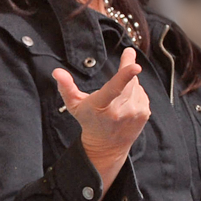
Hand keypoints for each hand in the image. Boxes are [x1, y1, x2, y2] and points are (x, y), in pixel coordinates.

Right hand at [52, 48, 150, 163]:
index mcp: (101, 105)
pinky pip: (142, 92)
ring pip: (136, 84)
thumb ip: (66, 87)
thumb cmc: (89, 120)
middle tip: (127, 54)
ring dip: (129, 82)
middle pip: (129, 80)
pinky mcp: (144, 114)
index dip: (125, 75)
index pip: (114, 88)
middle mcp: (120, 111)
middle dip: (129, 66)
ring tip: (117, 94)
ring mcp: (134, 113)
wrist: (107, 146)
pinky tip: (125, 101)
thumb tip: (57, 71)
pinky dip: (135, 92)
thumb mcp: (74, 105)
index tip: (135, 65)